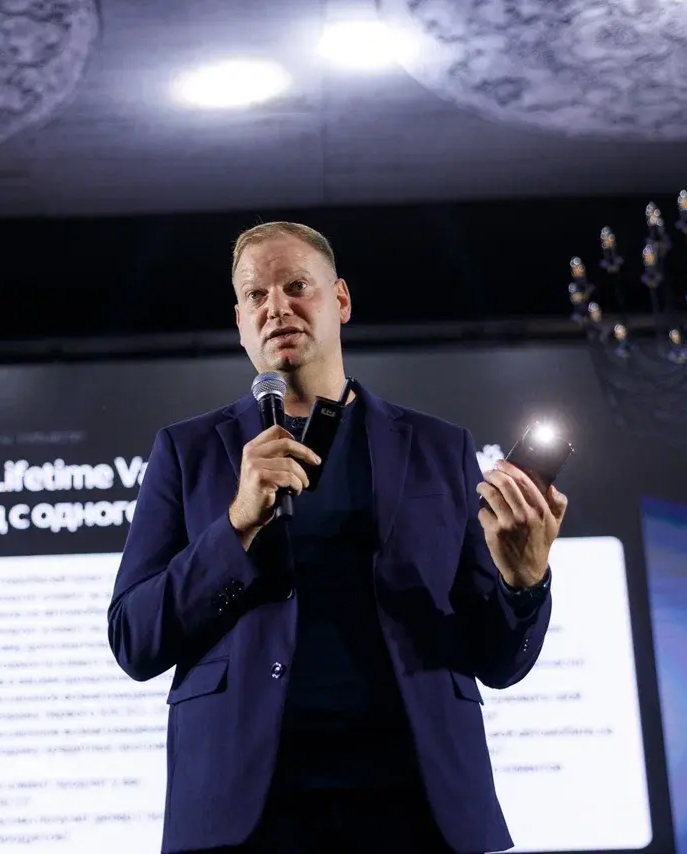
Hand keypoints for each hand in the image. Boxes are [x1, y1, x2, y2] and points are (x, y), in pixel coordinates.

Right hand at [229, 425, 320, 540]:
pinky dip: (296, 485)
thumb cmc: (259, 491)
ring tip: (301, 485)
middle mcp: (252, 453)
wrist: (246, 512)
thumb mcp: (262, 468)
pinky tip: (294, 491)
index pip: (275, 431)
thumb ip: (274, 456)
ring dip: (301, 477)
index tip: (303, 449)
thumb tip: (300, 450)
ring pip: (290, 464)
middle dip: (306, 453)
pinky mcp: (261, 478)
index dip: (293, 437)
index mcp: (252, 447)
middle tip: (316, 461)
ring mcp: (255, 465)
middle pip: (286, 444)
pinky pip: (288, 478)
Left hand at [476, 459, 567, 588]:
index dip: (509, 468)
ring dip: (483, 487)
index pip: (523, 481)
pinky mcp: (494, 533)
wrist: (527, 571)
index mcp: (541, 510)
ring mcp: (508, 524)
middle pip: (505, 484)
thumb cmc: (540, 544)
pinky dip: (482, 509)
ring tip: (482, 486)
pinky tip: (484, 509)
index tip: (501, 462)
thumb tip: (552, 486)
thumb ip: (558, 504)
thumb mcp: (555, 525)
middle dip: (493, 474)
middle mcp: (525, 515)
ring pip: (491, 495)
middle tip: (489, 472)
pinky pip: (483, 512)